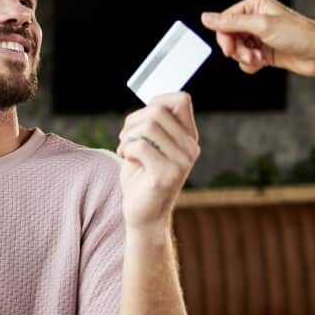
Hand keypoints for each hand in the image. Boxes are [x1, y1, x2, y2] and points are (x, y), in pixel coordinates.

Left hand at [116, 93, 199, 231]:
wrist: (144, 215)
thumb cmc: (142, 177)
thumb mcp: (150, 145)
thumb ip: (154, 124)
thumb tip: (151, 102)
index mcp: (189, 137)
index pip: (182, 99)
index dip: (156, 100)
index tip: (141, 118)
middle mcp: (190, 148)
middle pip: (157, 111)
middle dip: (133, 120)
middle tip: (125, 137)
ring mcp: (181, 163)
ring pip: (148, 127)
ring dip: (128, 136)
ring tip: (124, 149)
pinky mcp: (166, 176)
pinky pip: (140, 147)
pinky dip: (126, 149)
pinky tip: (125, 159)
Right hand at [200, 0, 314, 78]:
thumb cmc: (299, 35)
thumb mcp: (262, 25)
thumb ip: (232, 22)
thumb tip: (206, 17)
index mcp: (254, 6)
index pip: (225, 20)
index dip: (224, 36)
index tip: (230, 48)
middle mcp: (255, 19)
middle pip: (229, 36)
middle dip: (236, 49)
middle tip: (248, 55)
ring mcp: (260, 36)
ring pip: (236, 50)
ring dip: (244, 58)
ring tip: (259, 59)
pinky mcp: (264, 51)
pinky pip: (245, 60)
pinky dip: (251, 64)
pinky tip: (263, 62)